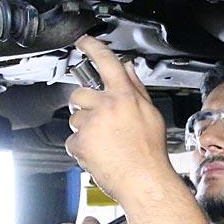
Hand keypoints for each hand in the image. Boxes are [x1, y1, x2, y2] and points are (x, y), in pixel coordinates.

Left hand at [65, 35, 172, 200]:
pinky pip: (72, 140)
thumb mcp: (151, 114)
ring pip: (75, 119)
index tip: (83, 42)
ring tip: (104, 142)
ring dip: (84, 129)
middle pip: (79, 94)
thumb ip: (136, 88)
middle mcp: (107, 106)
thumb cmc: (150, 153)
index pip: (107, 62)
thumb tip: (128, 69)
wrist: (144, 182)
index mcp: (125, 97)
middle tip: (98, 120)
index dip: (92, 47)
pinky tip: (99, 153)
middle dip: (84, 105)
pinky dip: (81, 148)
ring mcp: (92, 124)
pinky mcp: (81, 142)